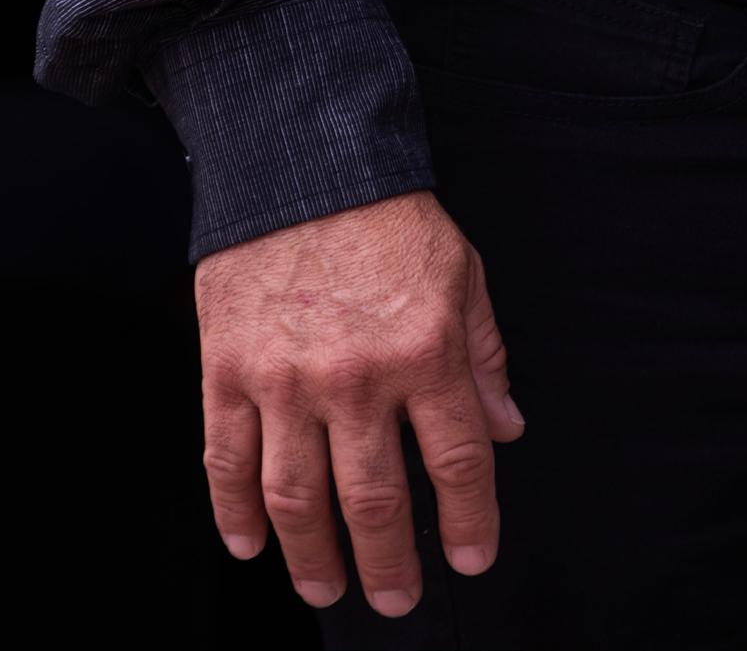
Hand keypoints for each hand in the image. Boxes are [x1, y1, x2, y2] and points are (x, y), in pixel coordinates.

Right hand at [195, 187, 524, 617]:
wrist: (300, 159)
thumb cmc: (388, 216)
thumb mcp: (462, 270)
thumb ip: (484, 353)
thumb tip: (507, 427)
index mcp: (425, 349)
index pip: (458, 461)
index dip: (471, 520)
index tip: (473, 558)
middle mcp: (357, 376)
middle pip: (376, 500)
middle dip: (390, 564)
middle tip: (396, 599)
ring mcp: (286, 378)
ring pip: (298, 498)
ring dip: (313, 557)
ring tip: (327, 587)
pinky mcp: (228, 370)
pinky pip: (227, 461)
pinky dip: (235, 513)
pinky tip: (251, 545)